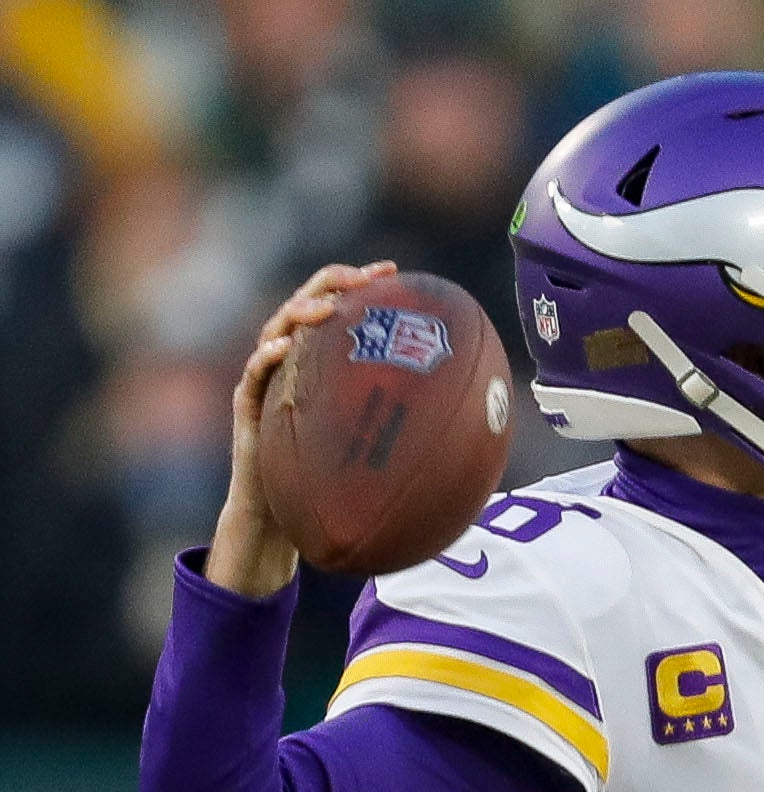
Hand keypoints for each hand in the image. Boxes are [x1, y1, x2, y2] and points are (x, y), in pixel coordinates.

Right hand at [207, 260, 395, 598]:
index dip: (364, 285)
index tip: (396, 273)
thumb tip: (486, 425)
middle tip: (361, 277)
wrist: (286, 516)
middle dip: (333, 282)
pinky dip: (266, 357)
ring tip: (327, 308)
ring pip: (277, 329)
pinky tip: (283, 348)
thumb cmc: (335, 479)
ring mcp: (267, 379)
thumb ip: (415, 424)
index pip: (343, 309)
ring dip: (301, 312)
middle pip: (308, 305)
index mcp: (325, 361)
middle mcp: (294, 361)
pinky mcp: (248, 405)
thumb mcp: (380, 443)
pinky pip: (254, 375)